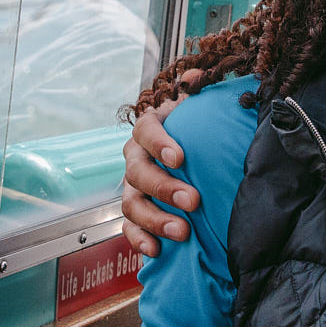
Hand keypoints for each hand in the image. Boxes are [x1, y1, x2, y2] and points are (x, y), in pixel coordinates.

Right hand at [120, 71, 203, 256]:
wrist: (187, 158)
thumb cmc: (192, 132)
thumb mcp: (196, 109)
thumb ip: (197, 92)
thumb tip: (194, 76)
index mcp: (148, 130)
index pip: (146, 131)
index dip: (159, 143)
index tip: (180, 157)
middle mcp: (134, 158)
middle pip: (138, 173)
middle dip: (164, 188)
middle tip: (192, 201)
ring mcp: (131, 187)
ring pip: (131, 204)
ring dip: (155, 219)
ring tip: (183, 231)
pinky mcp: (134, 214)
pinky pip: (128, 228)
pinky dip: (139, 240)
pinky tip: (157, 250)